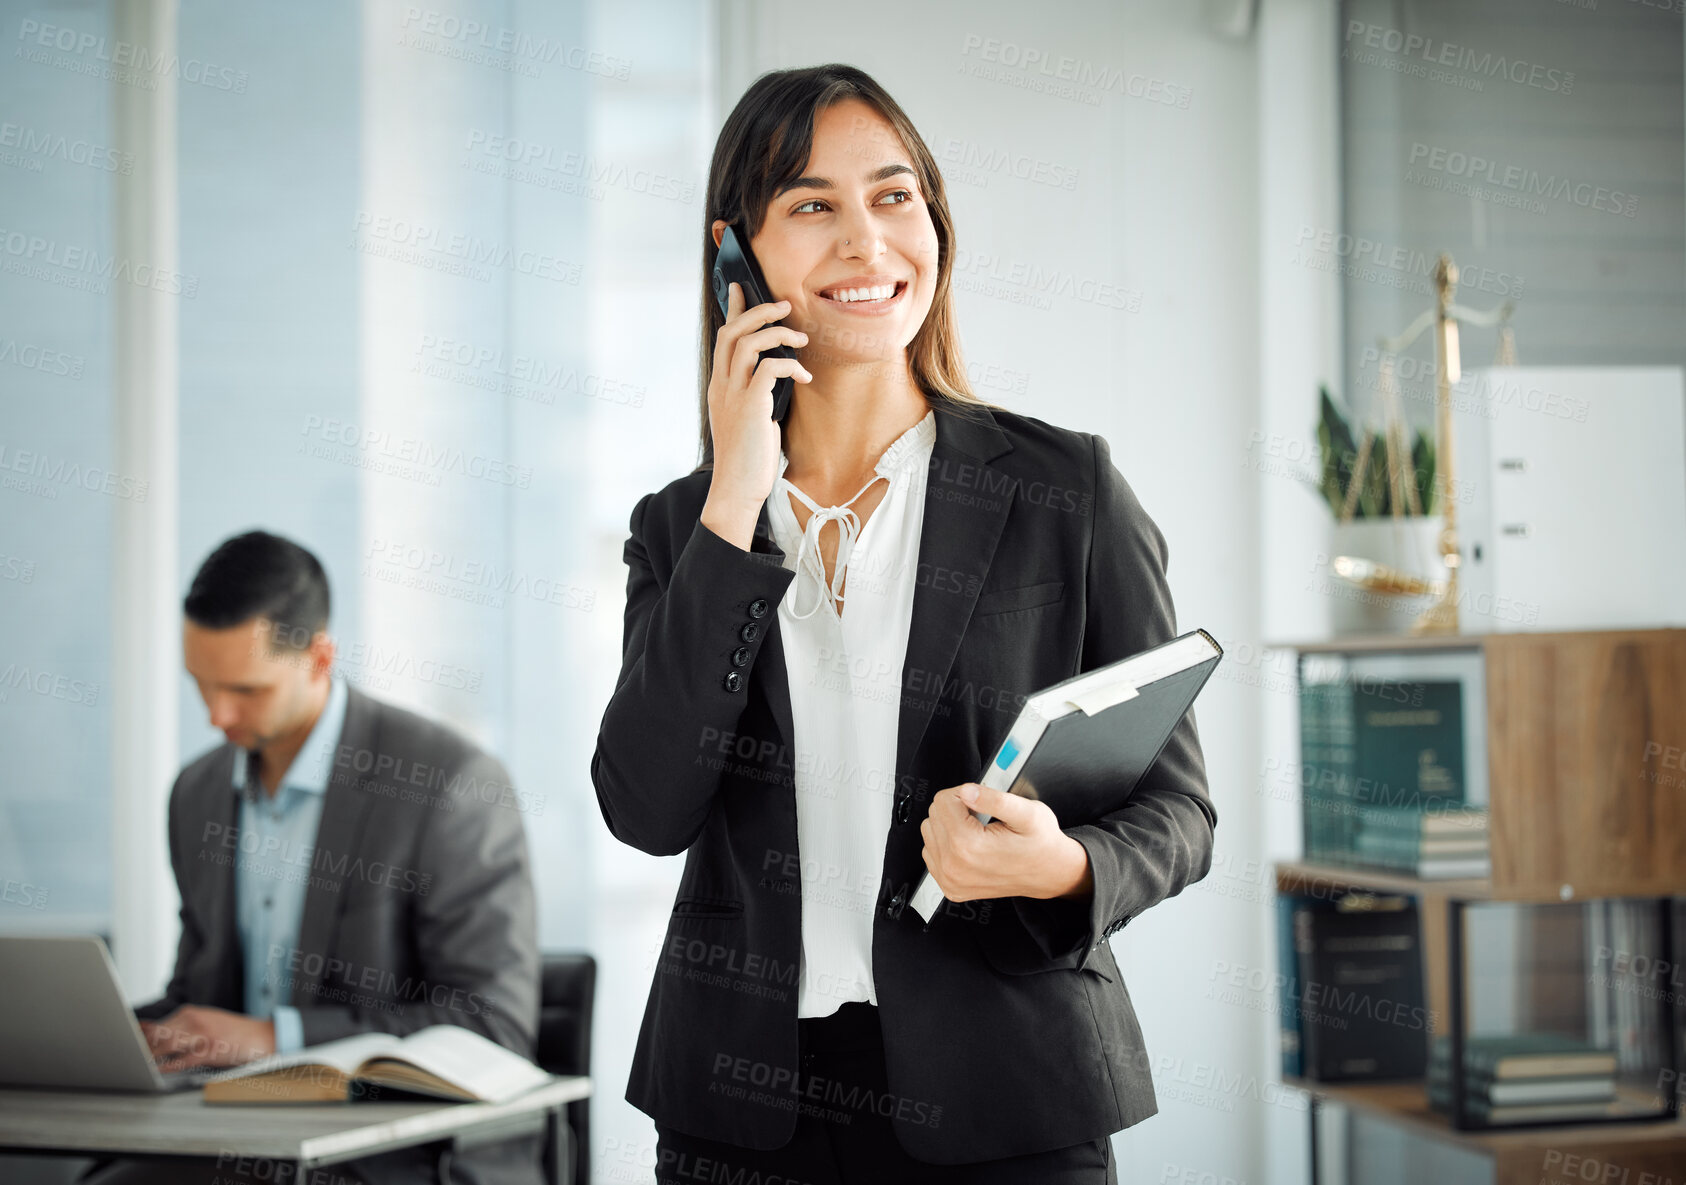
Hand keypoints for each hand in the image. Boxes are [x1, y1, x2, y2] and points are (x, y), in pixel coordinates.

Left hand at [140, 1005, 275, 1070]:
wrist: (260, 1036)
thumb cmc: (230, 1032)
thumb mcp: (204, 1021)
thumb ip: (176, 1025)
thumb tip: (142, 1027)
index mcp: (192, 1012)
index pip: (156, 1026)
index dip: (139, 1038)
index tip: (127, 1044)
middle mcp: (195, 1021)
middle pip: (158, 1035)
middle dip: (142, 1048)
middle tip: (131, 1058)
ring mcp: (202, 1036)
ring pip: (167, 1046)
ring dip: (152, 1057)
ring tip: (141, 1065)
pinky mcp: (209, 1051)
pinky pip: (182, 1061)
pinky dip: (168, 1067)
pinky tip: (160, 1070)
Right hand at [701, 280, 812, 548]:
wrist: (737, 488)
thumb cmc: (747, 458)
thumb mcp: (749, 419)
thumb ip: (755, 395)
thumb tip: (774, 378)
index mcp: (719, 386)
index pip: (722, 337)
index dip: (733, 309)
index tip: (742, 288)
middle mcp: (722, 385)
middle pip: (733, 330)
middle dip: (759, 310)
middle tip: (784, 304)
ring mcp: (734, 394)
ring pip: (749, 342)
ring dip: (779, 333)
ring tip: (801, 338)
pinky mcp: (751, 405)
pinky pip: (771, 368)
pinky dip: (791, 365)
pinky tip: (805, 378)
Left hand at [919, 782, 1093, 902]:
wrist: (1049, 873)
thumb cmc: (1040, 844)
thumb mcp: (1028, 812)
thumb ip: (994, 799)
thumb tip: (966, 791)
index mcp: (969, 846)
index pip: (943, 800)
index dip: (965, 794)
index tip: (982, 803)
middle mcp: (954, 866)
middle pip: (934, 814)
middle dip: (957, 809)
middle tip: (983, 818)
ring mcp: (950, 880)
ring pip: (930, 832)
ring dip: (949, 826)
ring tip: (977, 832)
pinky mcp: (950, 886)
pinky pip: (931, 852)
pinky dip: (947, 844)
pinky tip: (970, 845)